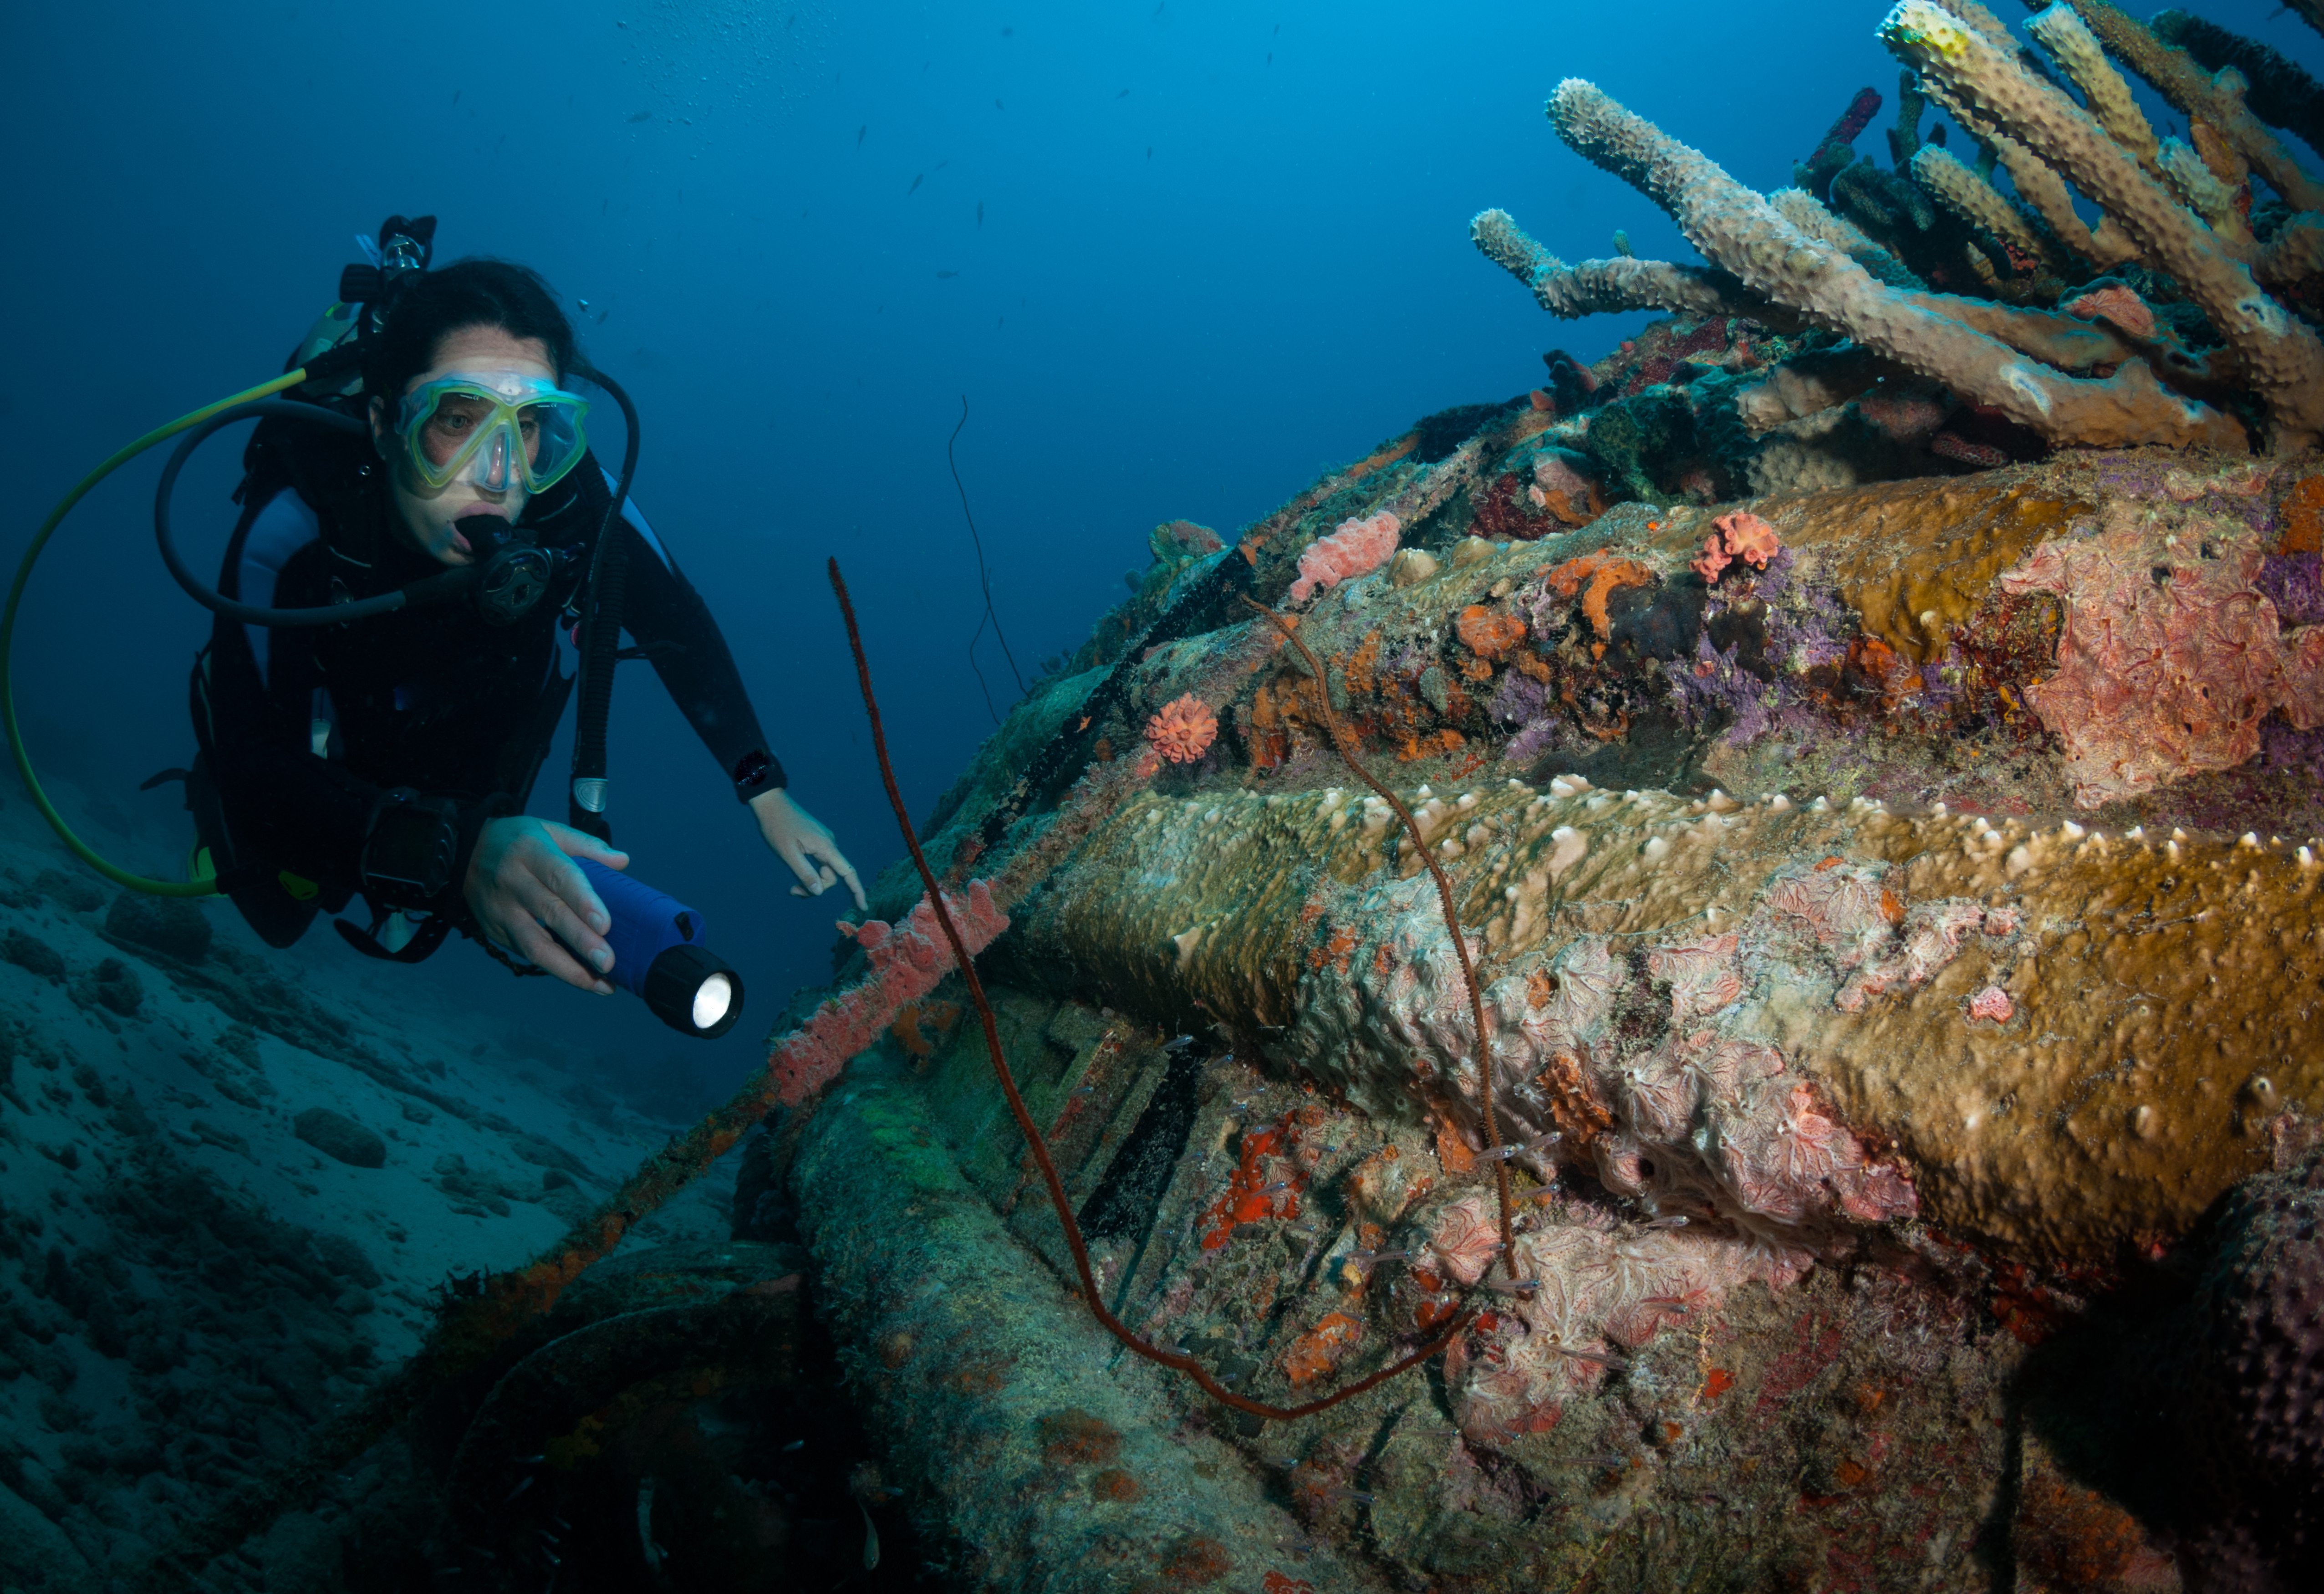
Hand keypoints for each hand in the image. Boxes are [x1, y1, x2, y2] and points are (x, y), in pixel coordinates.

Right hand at [463, 816, 630, 991]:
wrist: (463, 852)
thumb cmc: (517, 842)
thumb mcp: (549, 830)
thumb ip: (587, 846)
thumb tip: (623, 861)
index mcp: (532, 851)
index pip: (560, 877)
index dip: (583, 902)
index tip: (606, 925)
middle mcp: (513, 881)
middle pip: (550, 914)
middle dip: (581, 941)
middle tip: (608, 962)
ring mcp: (500, 910)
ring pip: (533, 944)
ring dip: (568, 969)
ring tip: (600, 984)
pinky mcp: (494, 931)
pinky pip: (526, 953)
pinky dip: (555, 968)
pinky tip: (582, 979)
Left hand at [750, 788, 866, 910]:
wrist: (771, 804)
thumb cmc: (777, 827)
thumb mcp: (788, 853)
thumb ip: (804, 873)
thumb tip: (819, 892)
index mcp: (825, 846)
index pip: (848, 872)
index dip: (857, 890)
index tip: (863, 907)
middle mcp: (829, 844)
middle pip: (832, 875)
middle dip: (816, 887)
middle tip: (792, 891)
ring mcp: (823, 842)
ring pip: (824, 871)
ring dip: (810, 881)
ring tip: (791, 887)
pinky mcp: (816, 842)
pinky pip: (818, 863)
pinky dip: (809, 872)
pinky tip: (795, 872)